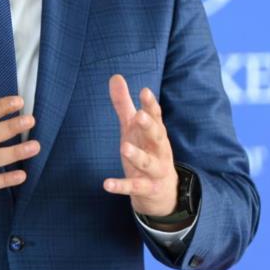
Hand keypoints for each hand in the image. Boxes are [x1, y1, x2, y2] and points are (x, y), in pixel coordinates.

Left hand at [103, 75, 180, 223]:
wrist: (162, 193)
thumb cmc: (146, 152)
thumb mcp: (132, 129)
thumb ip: (124, 105)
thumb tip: (115, 76)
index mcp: (155, 134)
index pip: (156, 117)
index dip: (151, 105)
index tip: (144, 91)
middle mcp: (159, 151)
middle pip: (157, 137)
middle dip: (149, 126)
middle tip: (139, 115)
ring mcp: (155, 171)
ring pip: (148, 163)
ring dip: (137, 156)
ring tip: (124, 148)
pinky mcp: (147, 189)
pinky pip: (134, 187)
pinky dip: (121, 186)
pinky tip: (107, 184)